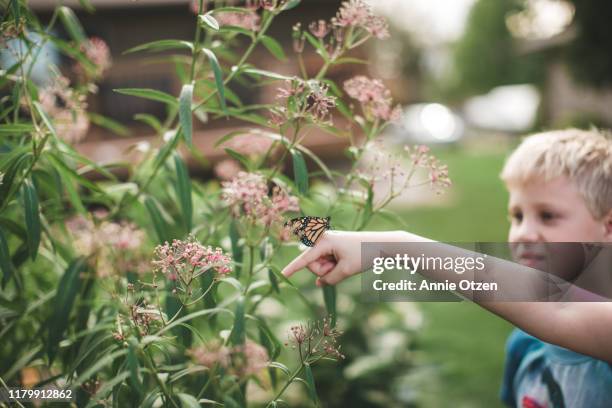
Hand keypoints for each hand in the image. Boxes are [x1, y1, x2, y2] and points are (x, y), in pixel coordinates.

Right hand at [281, 230, 410, 285]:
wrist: (380, 244)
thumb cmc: (363, 254)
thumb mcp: (346, 270)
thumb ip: (329, 279)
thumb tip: (320, 283)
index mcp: (324, 242)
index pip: (304, 259)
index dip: (292, 269)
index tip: (282, 275)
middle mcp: (322, 239)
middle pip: (312, 264)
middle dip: (323, 270)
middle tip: (340, 267)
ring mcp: (327, 242)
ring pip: (319, 264)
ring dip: (330, 269)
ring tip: (345, 262)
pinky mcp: (332, 246)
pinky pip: (326, 262)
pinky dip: (333, 266)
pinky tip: (344, 263)